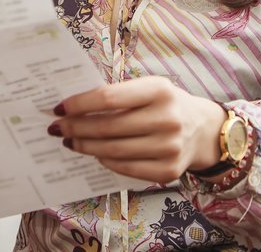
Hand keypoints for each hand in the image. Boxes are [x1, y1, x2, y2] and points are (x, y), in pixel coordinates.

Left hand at [49, 76, 226, 183]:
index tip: (60, 108)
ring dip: (85, 146)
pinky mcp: (168, 171)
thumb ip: (119, 95)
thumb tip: (74, 107)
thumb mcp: (150, 88)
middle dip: (76, 128)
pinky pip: (125, 168)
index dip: (80, 104)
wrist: (203, 130)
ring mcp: (169, 148)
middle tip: (58, 128)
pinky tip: (95, 154)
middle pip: (107, 127)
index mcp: (159, 90)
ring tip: (70, 142)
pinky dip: (105, 161)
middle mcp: (167, 118)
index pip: (108, 97)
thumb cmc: (166, 104)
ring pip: (113, 150)